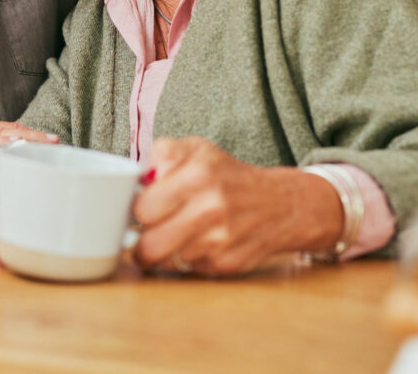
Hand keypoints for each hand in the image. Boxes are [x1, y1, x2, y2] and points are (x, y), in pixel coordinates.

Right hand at [0, 118, 56, 196]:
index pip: (8, 129)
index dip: (30, 135)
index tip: (50, 142)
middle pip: (11, 128)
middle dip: (35, 135)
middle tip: (58, 142)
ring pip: (4, 132)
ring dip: (29, 137)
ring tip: (50, 144)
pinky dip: (6, 145)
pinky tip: (21, 150)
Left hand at [131, 137, 342, 275]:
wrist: (280, 204)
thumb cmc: (228, 175)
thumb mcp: (198, 149)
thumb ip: (164, 153)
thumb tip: (141, 177)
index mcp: (199, 174)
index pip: (143, 208)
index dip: (138, 209)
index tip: (142, 206)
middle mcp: (212, 208)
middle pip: (149, 245)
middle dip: (143, 238)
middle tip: (149, 229)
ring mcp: (221, 241)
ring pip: (166, 261)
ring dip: (165, 250)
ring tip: (175, 233)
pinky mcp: (227, 265)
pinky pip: (187, 269)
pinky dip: (186, 258)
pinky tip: (197, 242)